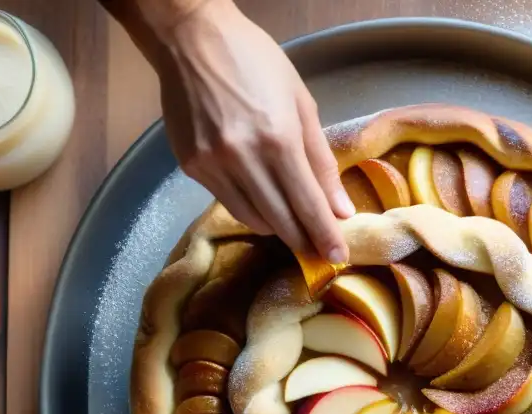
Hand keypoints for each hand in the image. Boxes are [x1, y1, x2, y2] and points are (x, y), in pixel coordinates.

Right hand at [148, 0, 353, 261]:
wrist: (191, 39)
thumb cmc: (255, 62)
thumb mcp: (301, 103)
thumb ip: (321, 160)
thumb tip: (340, 208)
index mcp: (278, 140)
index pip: (308, 204)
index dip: (324, 235)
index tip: (338, 256)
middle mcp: (243, 159)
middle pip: (280, 221)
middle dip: (302, 240)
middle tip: (318, 251)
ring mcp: (212, 165)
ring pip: (252, 218)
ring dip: (276, 227)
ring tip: (292, 225)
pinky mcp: (191, 167)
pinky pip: (228, 202)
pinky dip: (250, 207)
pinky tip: (261, 198)